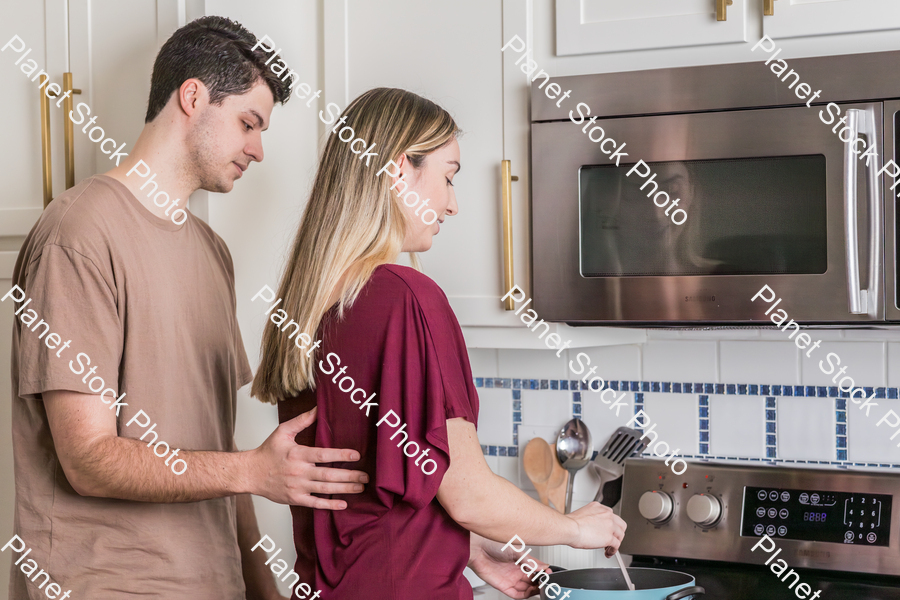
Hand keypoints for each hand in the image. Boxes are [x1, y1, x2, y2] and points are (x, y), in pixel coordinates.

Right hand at [248, 407, 368, 507]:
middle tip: (365, 476)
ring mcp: (297, 487)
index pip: (323, 455)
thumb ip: (301, 420)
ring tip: (361, 488)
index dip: (341, 455)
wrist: (250, 473)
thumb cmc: (267, 452)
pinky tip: (343, 504)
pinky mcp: (295, 499)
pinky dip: (329, 505)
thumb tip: (318, 409)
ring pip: (325, 489)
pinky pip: (315, 503)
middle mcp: (299, 471)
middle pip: (328, 474)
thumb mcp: (283, 432)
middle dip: (349, 476)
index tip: (356, 455)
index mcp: (298, 454)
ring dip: (345, 489)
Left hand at [468, 533, 549, 598]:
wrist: (477, 549)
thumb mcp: (516, 551)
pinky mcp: (504, 586)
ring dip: (535, 590)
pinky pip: (517, 594)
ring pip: (527, 589)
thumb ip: (530, 561)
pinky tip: (531, 592)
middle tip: (547, 582)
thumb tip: (543, 566)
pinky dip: (525, 595)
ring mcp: (511, 579)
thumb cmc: (492, 544)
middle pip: (533, 581)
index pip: (537, 570)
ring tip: (541, 586)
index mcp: (521, 561)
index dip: (544, 573)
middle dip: (541, 583)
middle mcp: (517, 571)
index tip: (551, 573)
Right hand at [566, 502, 626, 555]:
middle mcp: (607, 514)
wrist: (569, 528)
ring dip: (616, 542)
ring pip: (620, 535)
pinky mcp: (609, 537)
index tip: (607, 531)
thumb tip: (593, 527)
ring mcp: (610, 525)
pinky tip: (608, 553)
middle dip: (617, 533)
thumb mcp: (583, 514)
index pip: (612, 516)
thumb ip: (592, 518)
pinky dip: (613, 550)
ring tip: (609, 548)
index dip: (611, 525)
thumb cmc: (570, 523)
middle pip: (620, 525)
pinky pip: (616, 545)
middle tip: (612, 539)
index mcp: (599, 507)